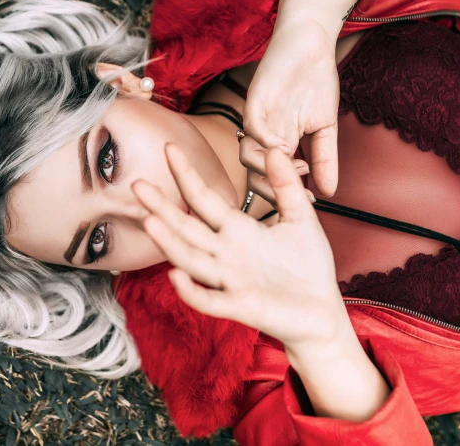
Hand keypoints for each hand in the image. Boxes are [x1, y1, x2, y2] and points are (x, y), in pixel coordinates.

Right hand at [131, 143, 344, 349]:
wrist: (322, 311)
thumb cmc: (307, 267)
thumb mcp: (300, 218)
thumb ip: (286, 185)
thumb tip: (275, 150)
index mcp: (236, 230)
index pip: (203, 199)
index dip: (186, 175)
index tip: (170, 148)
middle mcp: (225, 253)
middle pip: (186, 227)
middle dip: (161, 207)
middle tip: (137, 185)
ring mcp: (229, 281)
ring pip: (191, 260)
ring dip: (169, 243)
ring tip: (149, 221)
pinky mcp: (241, 307)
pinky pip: (209, 300)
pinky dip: (192, 291)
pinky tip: (176, 275)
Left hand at [242, 19, 339, 198]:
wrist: (312, 43)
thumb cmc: (315, 82)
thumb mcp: (325, 127)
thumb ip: (325, 159)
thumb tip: (330, 192)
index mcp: (276, 143)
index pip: (272, 179)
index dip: (286, 195)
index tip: (310, 202)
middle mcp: (262, 134)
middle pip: (253, 174)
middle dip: (274, 190)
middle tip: (299, 196)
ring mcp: (256, 117)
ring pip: (247, 154)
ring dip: (270, 168)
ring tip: (298, 167)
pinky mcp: (255, 98)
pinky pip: (251, 126)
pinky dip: (265, 141)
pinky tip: (285, 147)